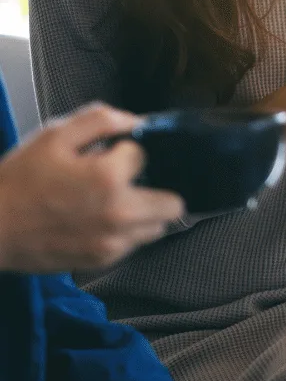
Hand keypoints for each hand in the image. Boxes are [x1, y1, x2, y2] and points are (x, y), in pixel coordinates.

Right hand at [0, 104, 184, 272]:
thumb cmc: (17, 182)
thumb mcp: (53, 136)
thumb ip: (100, 120)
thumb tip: (135, 121)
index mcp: (108, 177)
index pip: (144, 156)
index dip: (127, 152)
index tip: (109, 155)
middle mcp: (120, 213)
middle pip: (172, 203)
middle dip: (157, 188)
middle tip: (131, 183)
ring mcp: (114, 241)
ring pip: (158, 228)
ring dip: (146, 213)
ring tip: (115, 203)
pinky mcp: (104, 259)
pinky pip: (135, 245)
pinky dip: (126, 233)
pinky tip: (99, 221)